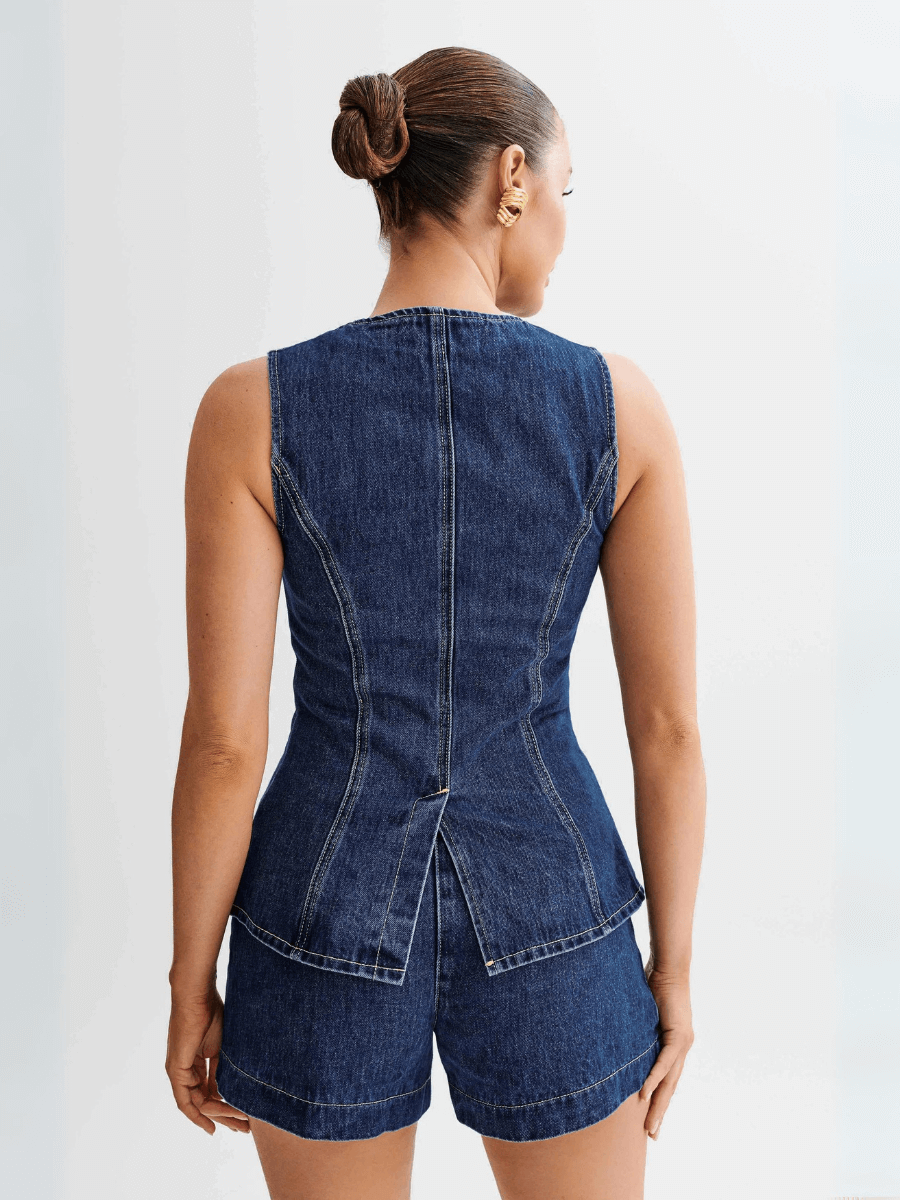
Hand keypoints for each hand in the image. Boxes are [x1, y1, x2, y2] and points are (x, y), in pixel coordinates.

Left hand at [165, 985, 249, 1134]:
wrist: (197, 995)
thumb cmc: (211, 1011)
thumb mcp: (221, 1046)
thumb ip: (221, 1068)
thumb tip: (229, 1089)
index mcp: (194, 1062)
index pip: (208, 1091)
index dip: (224, 1106)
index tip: (240, 1117)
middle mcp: (184, 1070)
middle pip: (203, 1102)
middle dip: (224, 1116)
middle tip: (243, 1128)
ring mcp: (178, 1071)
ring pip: (197, 1104)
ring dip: (218, 1115)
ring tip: (239, 1123)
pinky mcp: (176, 1070)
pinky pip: (185, 1100)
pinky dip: (197, 1115)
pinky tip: (211, 1125)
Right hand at [638, 956, 693, 1140]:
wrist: (669, 967)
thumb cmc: (654, 984)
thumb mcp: (643, 1015)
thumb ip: (638, 1031)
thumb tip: (617, 1041)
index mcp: (674, 1045)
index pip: (667, 1080)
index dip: (659, 1101)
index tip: (651, 1122)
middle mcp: (682, 1049)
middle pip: (670, 1088)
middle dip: (660, 1113)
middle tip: (652, 1136)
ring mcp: (683, 1044)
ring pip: (670, 1082)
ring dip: (659, 1105)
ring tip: (651, 1127)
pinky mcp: (678, 1036)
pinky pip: (665, 1063)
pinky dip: (655, 1079)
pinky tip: (646, 1095)